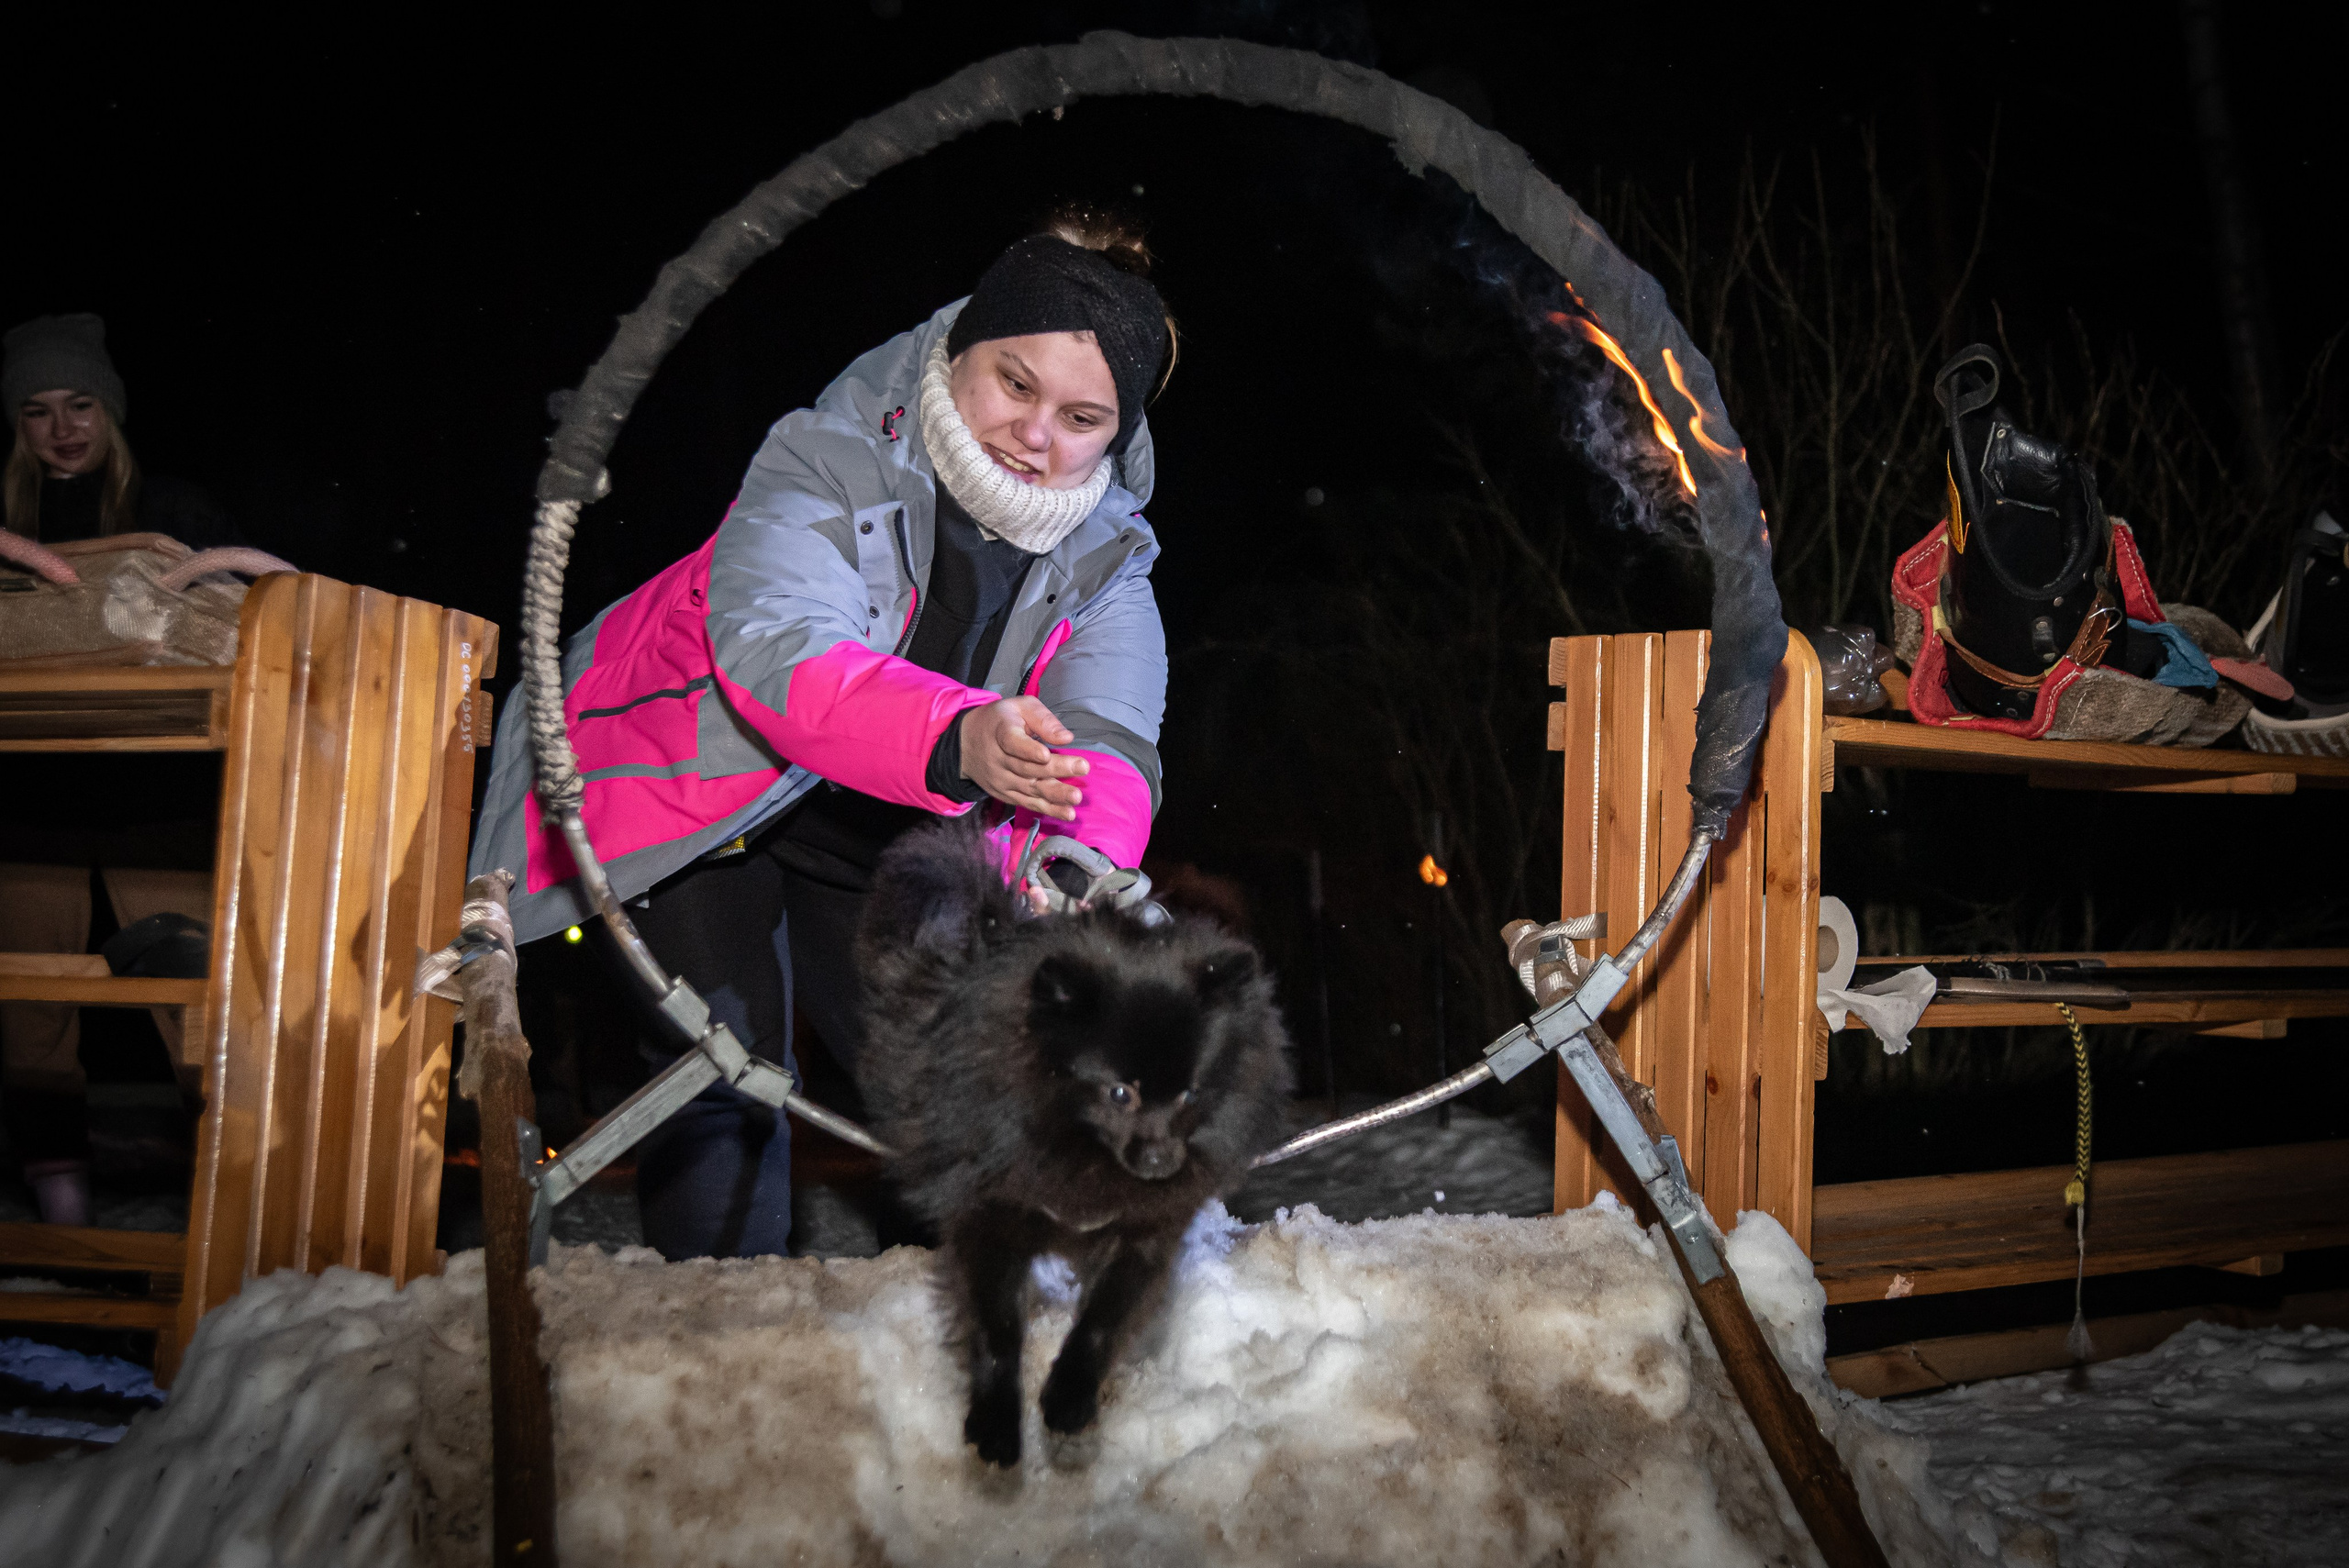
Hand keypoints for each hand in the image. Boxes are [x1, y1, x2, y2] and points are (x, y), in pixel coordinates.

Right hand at [959, 697, 1088, 820]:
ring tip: (1075, 798)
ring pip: (1030, 789)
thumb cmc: (999, 721)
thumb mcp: (1019, 707)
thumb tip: (1066, 738)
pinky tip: (1067, 813)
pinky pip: (1028, 803)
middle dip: (1056, 769)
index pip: (1013, 743)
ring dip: (1055, 795)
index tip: (1046, 754)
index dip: (1028, 750)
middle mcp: (999, 760)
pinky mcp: (1006, 794)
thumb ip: (1043, 719)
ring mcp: (1002, 780)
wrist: (966, 744)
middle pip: (1028, 768)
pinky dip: (1048, 809)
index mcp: (1002, 733)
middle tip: (1082, 767)